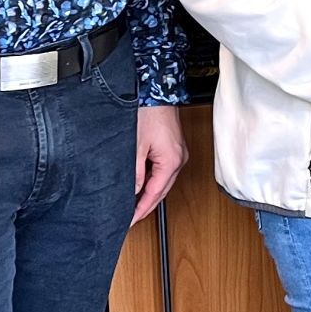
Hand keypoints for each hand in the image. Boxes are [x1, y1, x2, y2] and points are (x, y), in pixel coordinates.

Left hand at [131, 106, 187, 223]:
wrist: (158, 92)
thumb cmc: (149, 113)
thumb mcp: (136, 147)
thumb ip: (136, 173)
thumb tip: (134, 191)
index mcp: (171, 162)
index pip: (155, 194)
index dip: (141, 209)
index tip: (130, 220)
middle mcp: (179, 160)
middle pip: (162, 191)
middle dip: (146, 205)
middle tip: (131, 217)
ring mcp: (179, 154)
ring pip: (164, 182)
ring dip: (150, 193)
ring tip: (134, 203)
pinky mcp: (175, 149)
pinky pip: (165, 171)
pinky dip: (154, 181)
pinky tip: (142, 184)